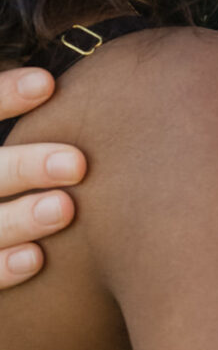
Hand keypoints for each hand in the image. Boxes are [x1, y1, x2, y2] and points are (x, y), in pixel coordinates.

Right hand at [0, 67, 84, 283]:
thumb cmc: (11, 192)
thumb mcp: (12, 163)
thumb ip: (33, 142)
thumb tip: (78, 89)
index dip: (2, 96)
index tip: (47, 83)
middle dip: (23, 167)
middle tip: (78, 163)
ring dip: (17, 218)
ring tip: (65, 209)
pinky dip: (0, 266)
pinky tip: (36, 259)